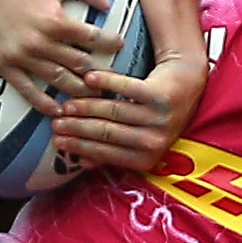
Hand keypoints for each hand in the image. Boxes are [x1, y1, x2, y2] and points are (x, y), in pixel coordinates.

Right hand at [0, 0, 113, 115]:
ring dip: (78, 91)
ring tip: (92, 97)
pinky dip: (43, 103)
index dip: (111, 44)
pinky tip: (57, 110)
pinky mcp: (4, 65)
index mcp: (56, 20)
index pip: (94, 38)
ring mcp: (22, 56)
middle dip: (99, 74)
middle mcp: (41, 41)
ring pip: (58, 80)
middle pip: (80, 65)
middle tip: (112, 81)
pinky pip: (27, 90)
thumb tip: (106, 3)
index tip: (118, 46)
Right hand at [51, 51, 205, 173]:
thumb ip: (112, 151)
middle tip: (56, 123)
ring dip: (86, 107)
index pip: (106, 153)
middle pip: (107, 133)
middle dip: (77, 128)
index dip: (79, 147)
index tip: (57, 141)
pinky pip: (127, 88)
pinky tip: (89, 78)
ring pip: (114, 112)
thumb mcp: (137, 139)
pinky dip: (106, 81)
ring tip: (67, 104)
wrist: (186, 83)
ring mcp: (160, 118)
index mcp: (147, 158)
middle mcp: (155, 141)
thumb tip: (83, 163)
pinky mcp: (162, 95)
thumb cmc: (154, 114)